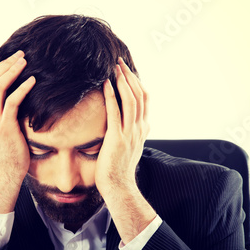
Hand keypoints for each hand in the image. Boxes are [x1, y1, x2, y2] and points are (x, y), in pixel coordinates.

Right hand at [0, 50, 35, 212]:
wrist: (5, 170)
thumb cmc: (6, 148)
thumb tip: (11, 91)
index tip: (12, 59)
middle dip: (6, 64)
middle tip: (21, 55)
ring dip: (12, 71)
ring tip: (25, 62)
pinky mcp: (4, 126)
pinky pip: (12, 101)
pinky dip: (22, 88)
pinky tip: (32, 81)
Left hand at [95, 57, 154, 243]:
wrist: (119, 187)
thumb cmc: (120, 168)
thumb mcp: (132, 147)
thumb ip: (135, 133)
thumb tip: (139, 124)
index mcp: (143, 129)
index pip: (144, 99)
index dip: (136, 82)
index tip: (127, 71)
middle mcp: (140, 128)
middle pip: (139, 95)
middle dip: (130, 76)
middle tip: (120, 62)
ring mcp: (130, 133)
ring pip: (131, 100)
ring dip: (122, 81)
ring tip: (114, 68)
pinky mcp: (117, 138)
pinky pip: (115, 112)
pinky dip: (111, 96)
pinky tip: (104, 84)